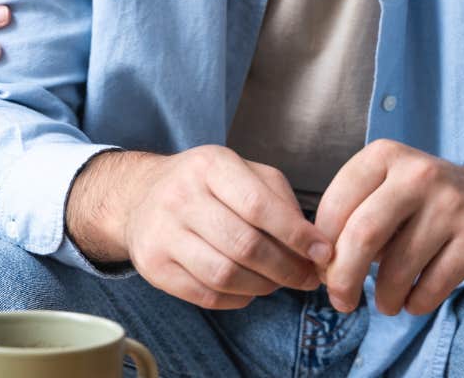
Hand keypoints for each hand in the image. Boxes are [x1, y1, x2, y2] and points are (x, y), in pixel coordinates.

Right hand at [69, 147, 329, 309]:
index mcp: (210, 165)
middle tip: (306, 278)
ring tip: (277, 283)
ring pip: (225, 275)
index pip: (259, 205)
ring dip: (263, 287)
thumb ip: (280, 200)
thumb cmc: (206, 185)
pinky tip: (247, 289)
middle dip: (286, 268)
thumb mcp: (243, 172)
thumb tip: (315, 244)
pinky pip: (205, 295)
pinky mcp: (153, 266)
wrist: (141, 196)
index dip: (296, 235)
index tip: (322, 253)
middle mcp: (181, 196)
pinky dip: (237, 299)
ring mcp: (162, 233)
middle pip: (244, 245)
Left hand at [313, 140, 463, 316]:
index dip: (322, 247)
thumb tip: (324, 268)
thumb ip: (349, 220)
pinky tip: (412, 301)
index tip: (322, 269)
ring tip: (384, 303)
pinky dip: (415, 303)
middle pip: (363, 235)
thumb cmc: (416, 202)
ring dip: (384, 297)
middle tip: (340, 301)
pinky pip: (432, 285)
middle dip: (344, 278)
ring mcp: (452, 202)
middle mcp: (419, 172)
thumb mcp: (380, 192)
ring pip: (399, 267)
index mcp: (384, 155)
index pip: (336, 205)